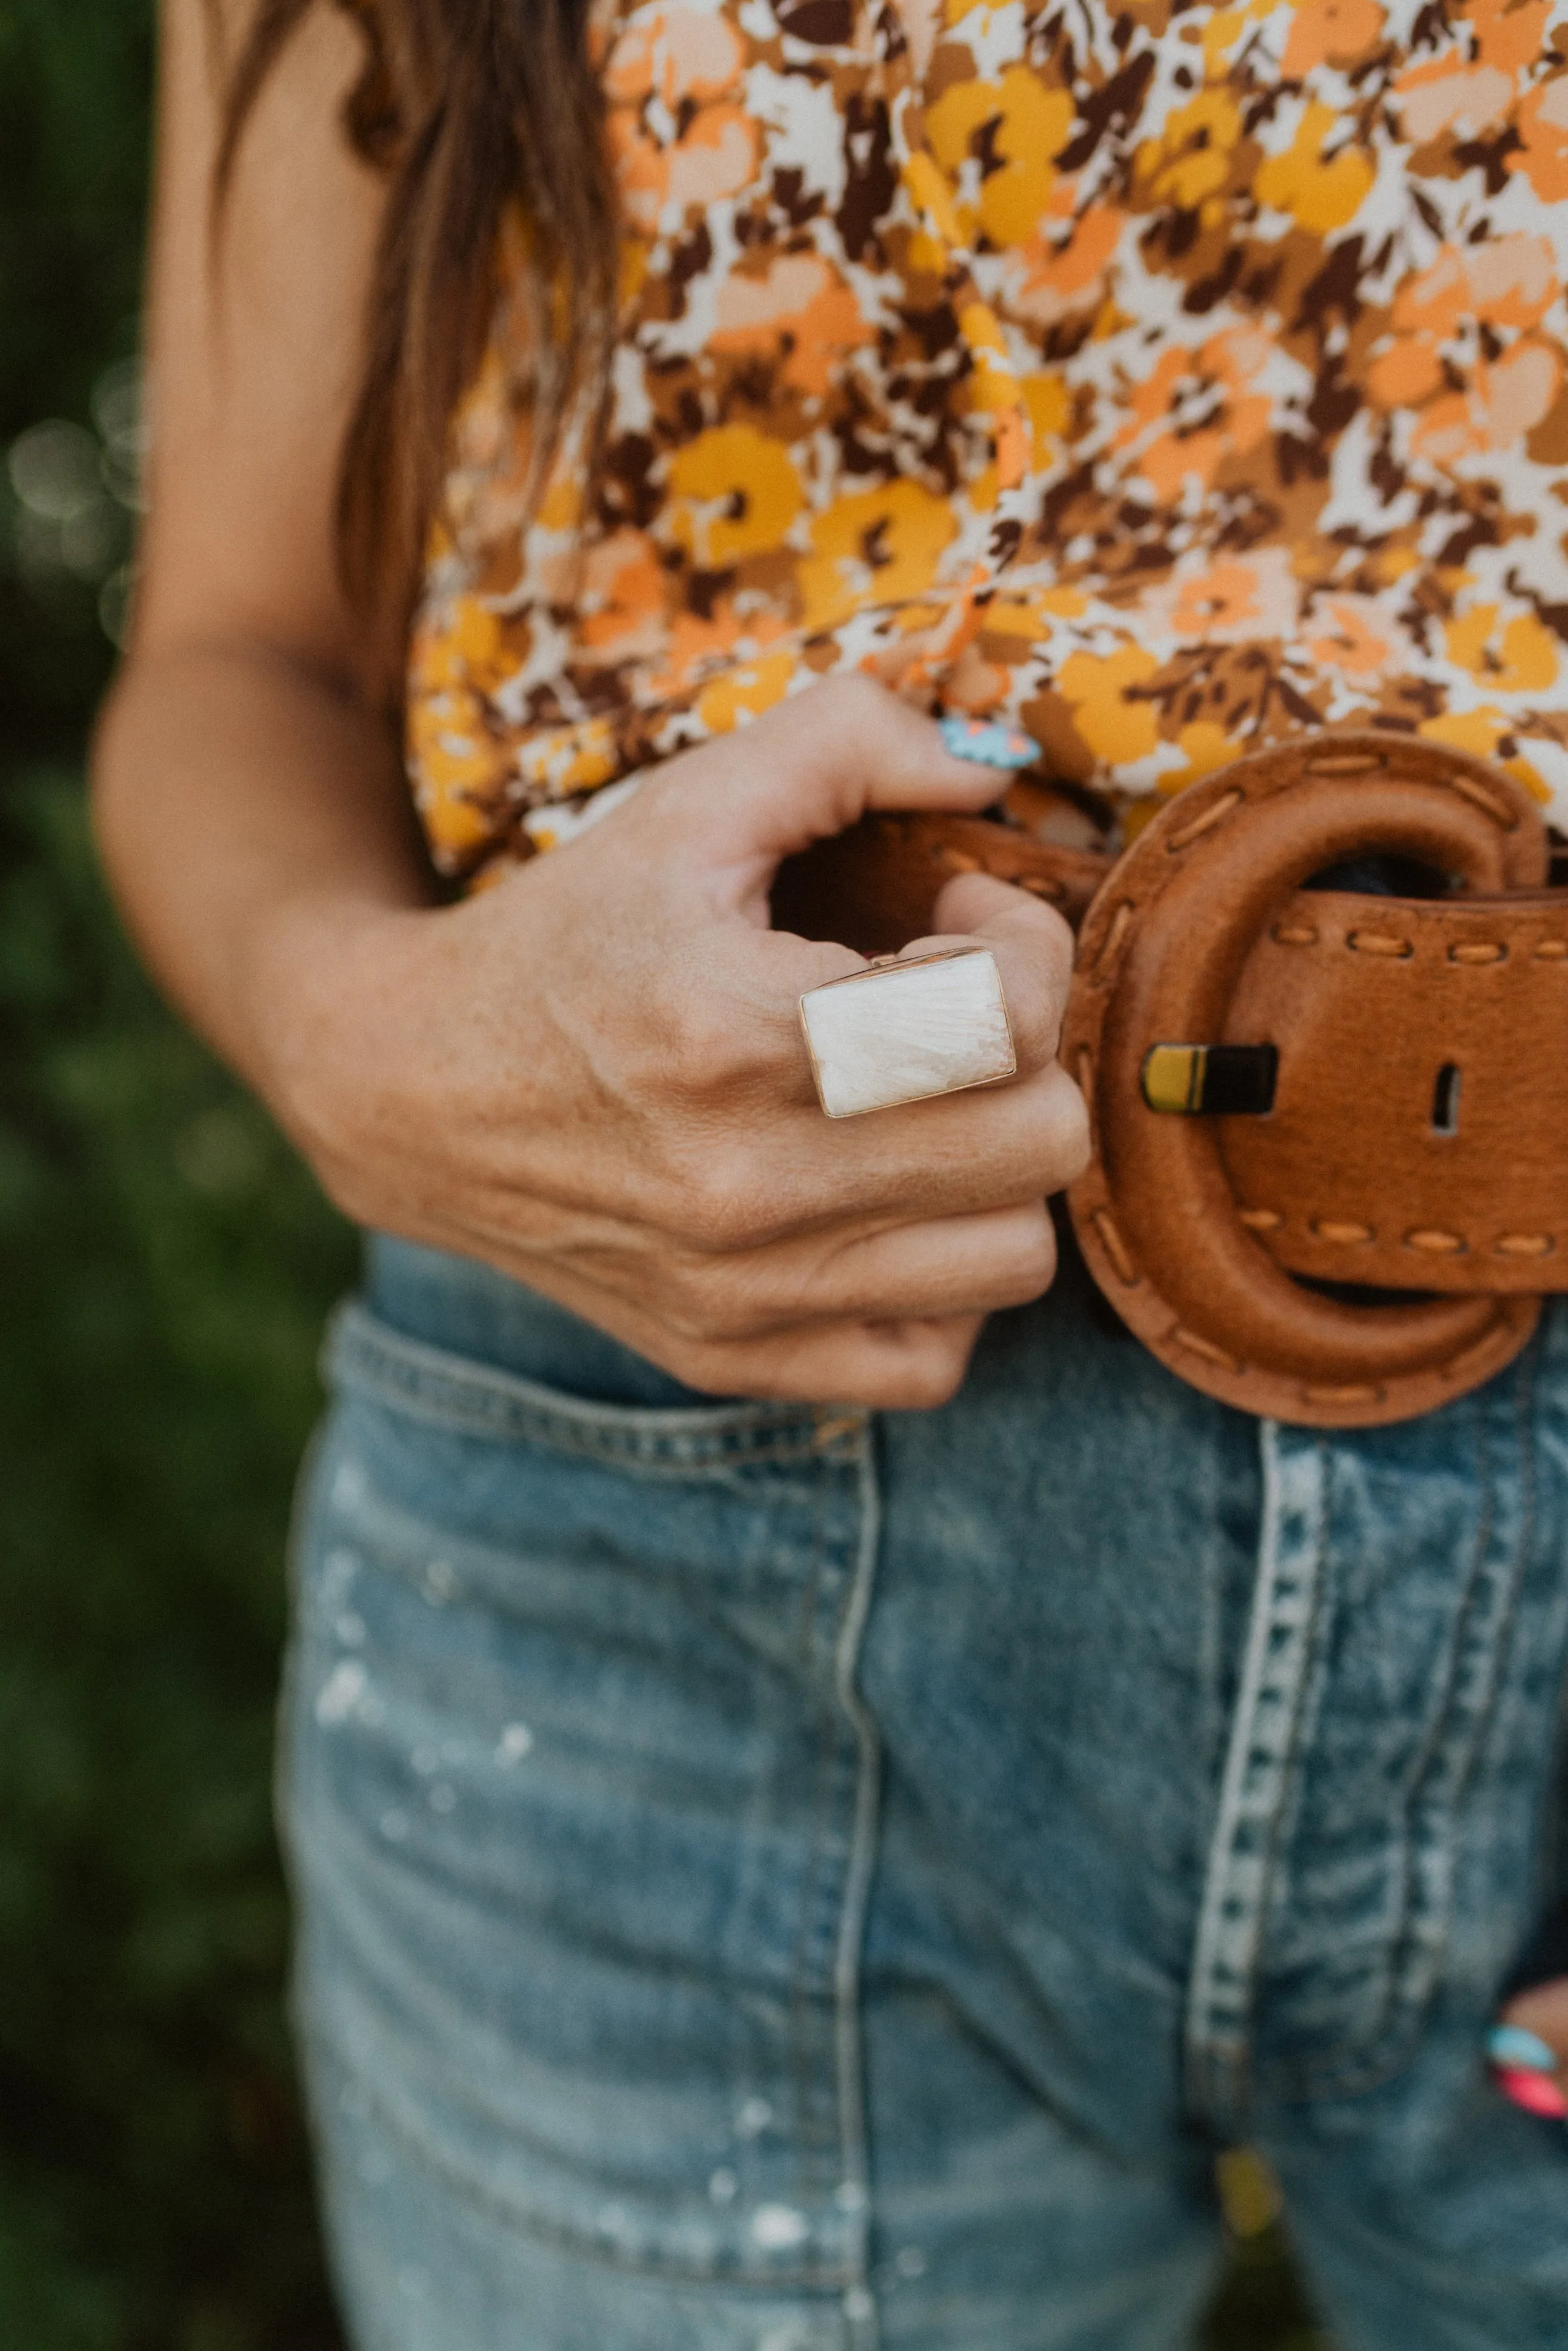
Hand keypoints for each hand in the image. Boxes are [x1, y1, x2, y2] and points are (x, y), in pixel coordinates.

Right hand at [262, 677, 1090, 1407]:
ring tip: (930, 1110)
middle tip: (953, 1011)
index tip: (956, 921)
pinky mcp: (736, 1358)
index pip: (1008, 1019)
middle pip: (1040, 1143)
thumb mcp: (684, 804)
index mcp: (734, 1032)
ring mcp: (744, 1293)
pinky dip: (941, 1284)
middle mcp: (746, 1186)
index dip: (1024, 944)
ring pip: (1014, 1260)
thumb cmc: (566, 938)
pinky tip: (887, 1205)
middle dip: (1027, 1053)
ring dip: (999, 1172)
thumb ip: (846, 737)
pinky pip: (937, 1360)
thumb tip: (994, 766)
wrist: (409, 1092)